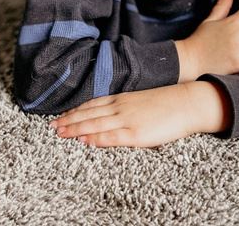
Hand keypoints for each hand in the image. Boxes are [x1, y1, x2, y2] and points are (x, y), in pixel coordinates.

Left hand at [48, 84, 201, 147]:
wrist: (187, 103)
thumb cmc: (167, 103)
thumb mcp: (141, 100)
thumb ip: (125, 106)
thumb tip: (111, 114)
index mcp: (122, 98)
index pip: (92, 105)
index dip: (75, 111)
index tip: (60, 116)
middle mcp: (121, 107)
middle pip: (89, 114)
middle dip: (69, 120)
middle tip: (52, 127)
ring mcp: (127, 119)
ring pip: (95, 124)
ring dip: (75, 129)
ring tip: (60, 133)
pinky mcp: (136, 133)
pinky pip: (111, 136)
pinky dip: (95, 139)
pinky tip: (84, 141)